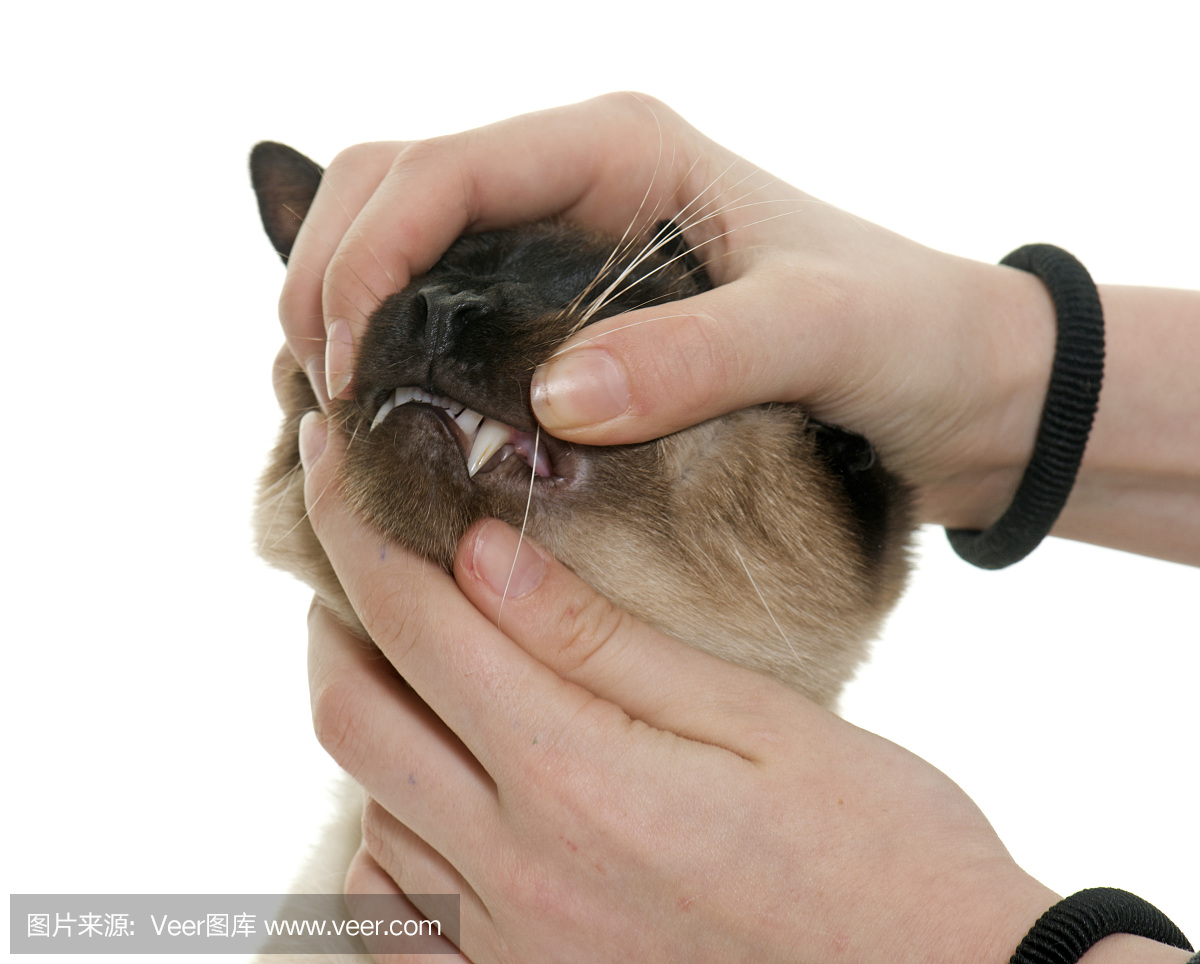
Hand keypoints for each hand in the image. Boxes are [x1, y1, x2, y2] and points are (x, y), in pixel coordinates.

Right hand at [276, 92, 1061, 532]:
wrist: (962, 384)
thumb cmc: (909, 333)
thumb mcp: (819, 333)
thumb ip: (698, 357)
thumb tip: (553, 401)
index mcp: (619, 149)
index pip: (438, 172)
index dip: (361, 260)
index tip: (343, 369)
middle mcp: (577, 184)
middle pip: (392, 191)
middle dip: (329, 278)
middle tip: (323, 396)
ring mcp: (567, 248)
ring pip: (407, 250)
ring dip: (351, 317)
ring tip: (343, 415)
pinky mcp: (575, 314)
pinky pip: (452, 315)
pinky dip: (404, 356)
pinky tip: (401, 423)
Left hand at [299, 412, 1058, 963]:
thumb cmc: (876, 844)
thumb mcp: (756, 716)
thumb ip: (602, 640)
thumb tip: (483, 554)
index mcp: (576, 774)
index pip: (416, 621)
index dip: (355, 524)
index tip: (331, 456)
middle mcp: (520, 869)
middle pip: (354, 717)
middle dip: (336, 620)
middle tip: (368, 563)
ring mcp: (514, 946)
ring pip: (370, 810)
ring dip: (374, 719)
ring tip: (421, 666)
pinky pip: (395, 920)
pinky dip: (388, 839)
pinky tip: (433, 798)